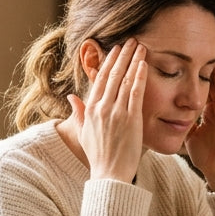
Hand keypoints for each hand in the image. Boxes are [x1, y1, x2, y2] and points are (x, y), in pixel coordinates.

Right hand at [67, 39, 147, 183]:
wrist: (109, 174)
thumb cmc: (98, 156)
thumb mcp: (83, 133)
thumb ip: (78, 113)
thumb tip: (71, 98)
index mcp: (90, 109)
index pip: (100, 79)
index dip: (108, 62)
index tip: (115, 50)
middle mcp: (102, 108)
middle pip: (113, 75)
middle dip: (122, 55)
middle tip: (131, 41)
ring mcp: (116, 112)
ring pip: (125, 80)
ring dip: (133, 60)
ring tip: (141, 47)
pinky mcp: (131, 119)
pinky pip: (136, 93)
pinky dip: (139, 77)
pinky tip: (144, 64)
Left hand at [185, 64, 214, 192]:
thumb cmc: (204, 156)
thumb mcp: (189, 134)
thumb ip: (183, 122)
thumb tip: (168, 112)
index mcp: (207, 114)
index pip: (201, 90)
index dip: (196, 76)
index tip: (187, 62)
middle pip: (213, 85)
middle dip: (208, 70)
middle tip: (202, 52)